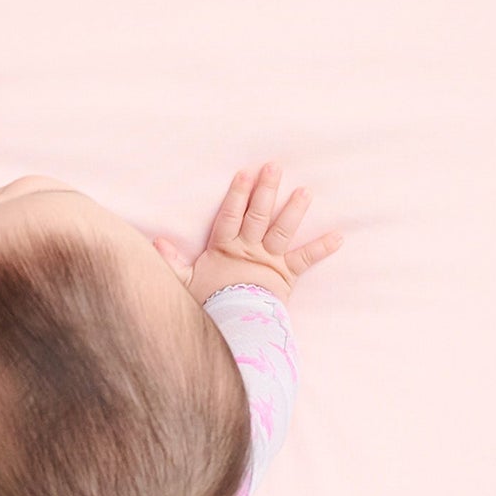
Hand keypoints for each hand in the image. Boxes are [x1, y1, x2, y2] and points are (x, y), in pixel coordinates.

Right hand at [153, 162, 342, 304]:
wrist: (232, 329)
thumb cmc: (208, 306)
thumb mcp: (184, 284)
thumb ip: (171, 262)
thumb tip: (155, 242)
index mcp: (225, 249)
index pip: (230, 216)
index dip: (237, 195)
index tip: (245, 173)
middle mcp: (249, 249)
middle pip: (258, 215)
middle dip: (265, 190)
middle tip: (275, 166)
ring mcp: (269, 261)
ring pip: (282, 230)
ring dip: (294, 210)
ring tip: (305, 191)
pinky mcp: (286, 276)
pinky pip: (306, 259)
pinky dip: (322, 248)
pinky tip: (340, 236)